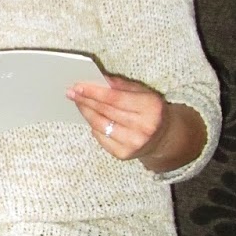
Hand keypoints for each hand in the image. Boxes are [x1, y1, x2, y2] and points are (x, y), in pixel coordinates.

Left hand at [66, 77, 206, 173]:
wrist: (163, 138)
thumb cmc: (150, 110)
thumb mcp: (143, 93)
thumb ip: (121, 85)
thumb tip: (97, 80)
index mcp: (150, 107)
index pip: (115, 98)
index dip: (94, 92)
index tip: (78, 86)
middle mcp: (144, 127)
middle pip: (106, 111)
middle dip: (86, 100)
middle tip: (72, 92)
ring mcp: (133, 144)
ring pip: (100, 125)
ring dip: (86, 112)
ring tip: (78, 102)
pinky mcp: (124, 155)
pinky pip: (101, 138)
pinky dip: (94, 126)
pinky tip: (90, 118)